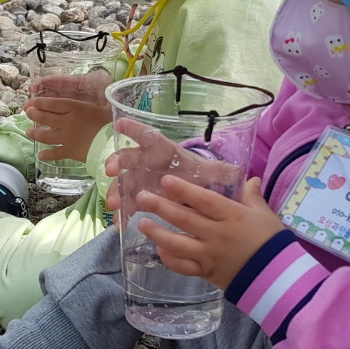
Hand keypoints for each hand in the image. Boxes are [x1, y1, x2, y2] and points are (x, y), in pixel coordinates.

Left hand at [25, 70, 113, 161]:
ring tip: (29, 133)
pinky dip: (46, 155)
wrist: (113, 146)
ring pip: (44, 135)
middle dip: (33, 115)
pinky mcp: (69, 151)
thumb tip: (106, 87)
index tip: (31, 102)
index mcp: (76, 108)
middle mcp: (67, 122)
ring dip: (34, 134)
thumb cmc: (113, 124)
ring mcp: (66, 137)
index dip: (39, 102)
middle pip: (44, 117)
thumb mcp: (108, 107)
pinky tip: (40, 155)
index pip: (52, 103)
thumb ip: (103, 100)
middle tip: (28, 113)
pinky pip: (54, 153)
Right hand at [103, 118, 246, 214]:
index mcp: (165, 153)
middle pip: (129, 159)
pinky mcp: (140, 200)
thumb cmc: (201, 178)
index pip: (149, 137)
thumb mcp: (213, 174)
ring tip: (114, 203)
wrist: (197, 194)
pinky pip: (128, 206)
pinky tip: (119, 224)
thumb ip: (221, 172)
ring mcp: (142, 183)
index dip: (134, 129)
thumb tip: (239, 172)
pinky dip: (123, 215)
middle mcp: (149, 165)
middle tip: (110, 170)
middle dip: (117, 162)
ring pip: (124, 183)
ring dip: (116, 191)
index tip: (120, 124)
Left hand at [135, 176, 284, 289]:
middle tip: (141, 197)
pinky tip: (159, 249)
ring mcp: (209, 255)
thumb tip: (249, 179)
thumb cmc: (271, 242)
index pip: (203, 201)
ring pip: (177, 244)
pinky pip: (182, 266)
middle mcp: (217, 235)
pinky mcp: (206, 272)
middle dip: (160, 207)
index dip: (183, 190)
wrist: (277, 278)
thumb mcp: (264, 215)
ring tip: (141, 223)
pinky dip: (168, 258)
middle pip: (184, 220)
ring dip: (157, 233)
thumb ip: (252, 196)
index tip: (165, 180)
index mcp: (232, 216)